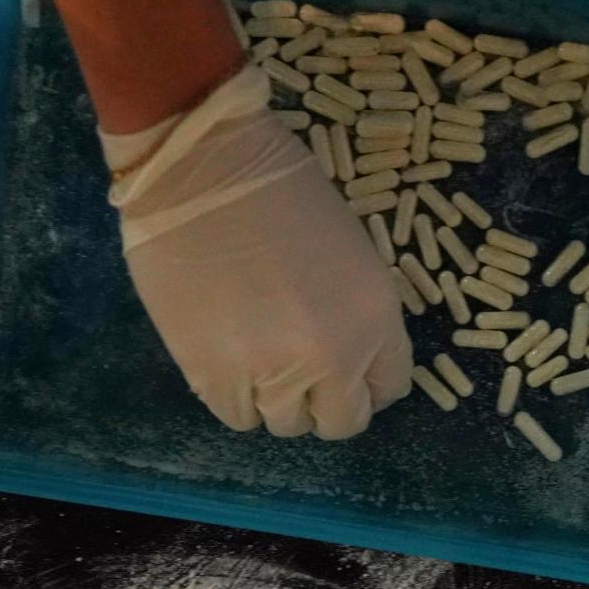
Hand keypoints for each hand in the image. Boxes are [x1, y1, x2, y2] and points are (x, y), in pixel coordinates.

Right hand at [106, 64, 413, 439]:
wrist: (199, 165)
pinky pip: (237, 414)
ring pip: (285, 423)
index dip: (366, 380)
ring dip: (276, 397)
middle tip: (300, 368)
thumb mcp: (350, 252)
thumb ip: (356, 316)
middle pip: (339, 421)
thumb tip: (346, 363)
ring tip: (257, 352)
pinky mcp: (213, 375)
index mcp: (376, 318)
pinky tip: (226, 354)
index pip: (388, 388)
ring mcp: (271, 372)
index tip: (346, 368)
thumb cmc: (279, 188)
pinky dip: (236, 394)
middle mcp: (332, 357)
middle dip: (325, 399)